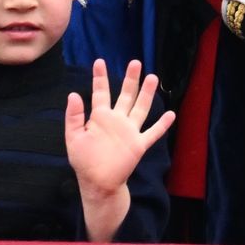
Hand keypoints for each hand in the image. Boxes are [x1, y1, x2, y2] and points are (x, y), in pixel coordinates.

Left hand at [65, 59, 175, 199]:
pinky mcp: (138, 145)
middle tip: (135, 63)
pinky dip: (162, 124)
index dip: (100, 77)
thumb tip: (73, 94)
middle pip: (125, 95)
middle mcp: (117, 120)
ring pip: (140, 108)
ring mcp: (129, 131)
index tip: (100, 61)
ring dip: (147, 94)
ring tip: (153, 77)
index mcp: (100, 117)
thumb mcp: (73, 137)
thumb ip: (73, 116)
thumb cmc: (83, 161)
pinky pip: (153, 133)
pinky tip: (171, 114)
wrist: (97, 182)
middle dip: (130, 79)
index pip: (101, 93)